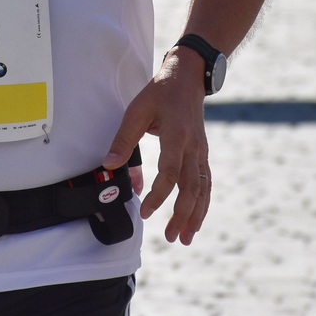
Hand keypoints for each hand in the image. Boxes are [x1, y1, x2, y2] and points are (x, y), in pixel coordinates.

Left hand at [103, 53, 209, 243]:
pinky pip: (206, 183)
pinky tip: (195, 219)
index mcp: (177, 135)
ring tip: (186, 237)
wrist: (188, 78)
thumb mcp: (137, 110)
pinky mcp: (203, 154)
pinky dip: (202, 204)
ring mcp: (201, 152)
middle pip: (192, 187)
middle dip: (183, 215)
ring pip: (203, 189)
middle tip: (171, 237)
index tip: (145, 211)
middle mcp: (194, 147)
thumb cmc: (160, 93)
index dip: (159, 195)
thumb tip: (109, 164)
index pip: (170, 172)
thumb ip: (124, 139)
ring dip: (195, 215)